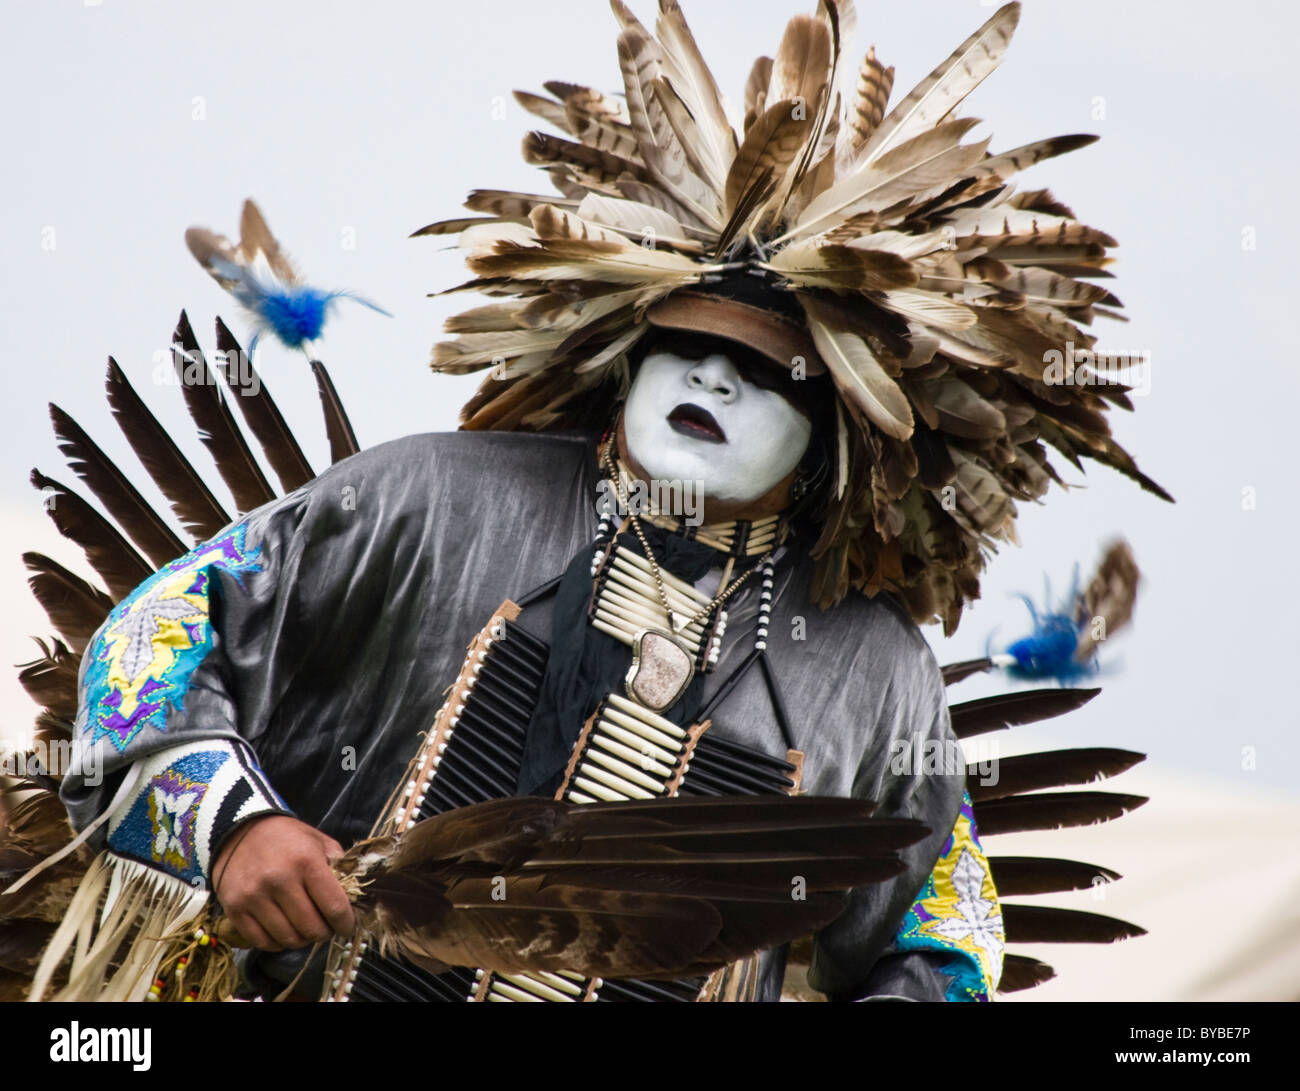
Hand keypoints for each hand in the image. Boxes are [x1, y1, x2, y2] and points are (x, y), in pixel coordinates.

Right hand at [212, 814, 354, 950]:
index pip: (334, 907)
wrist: (241, 829)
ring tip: (305, 929)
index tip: (347, 927)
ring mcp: (254, 896)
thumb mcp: (319, 842)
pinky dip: (278, 943)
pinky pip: (262, 942)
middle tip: (325, 927)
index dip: (345, 923)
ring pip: (288, 938)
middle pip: (312, 928)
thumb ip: (339, 867)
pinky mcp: (235, 908)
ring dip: (302, 940)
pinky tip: (284, 931)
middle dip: (324, 933)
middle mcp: (279, 879)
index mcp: (306, 861)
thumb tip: (354, 897)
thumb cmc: (287, 838)